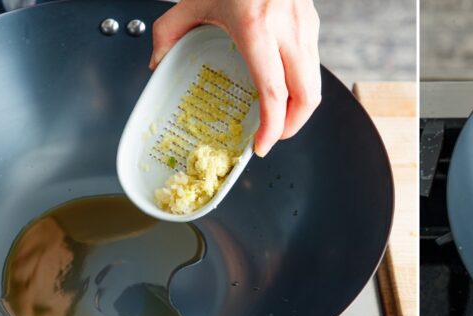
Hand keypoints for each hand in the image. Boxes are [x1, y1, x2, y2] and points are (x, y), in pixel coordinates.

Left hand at [151, 0, 321, 156]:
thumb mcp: (192, 0)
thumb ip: (169, 32)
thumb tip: (156, 63)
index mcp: (256, 27)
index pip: (274, 91)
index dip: (271, 127)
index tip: (261, 144)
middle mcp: (288, 29)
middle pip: (307, 96)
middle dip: (292, 125)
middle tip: (271, 136)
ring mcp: (306, 25)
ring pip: (316, 82)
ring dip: (299, 107)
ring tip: (277, 116)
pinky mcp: (313, 21)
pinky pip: (313, 63)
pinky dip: (302, 83)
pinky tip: (282, 84)